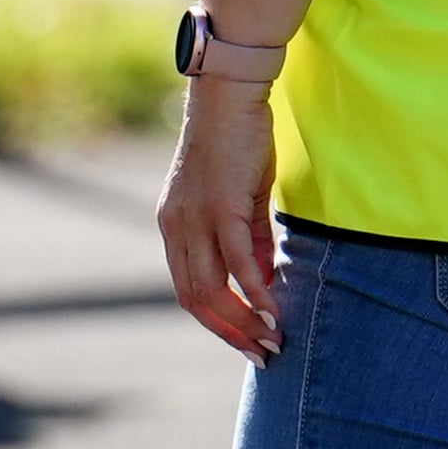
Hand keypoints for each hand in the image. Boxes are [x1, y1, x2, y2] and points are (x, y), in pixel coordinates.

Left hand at [157, 72, 283, 358]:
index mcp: (174, 227)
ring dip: (243, 321)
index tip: (246, 342)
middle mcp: (176, 228)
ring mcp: (195, 218)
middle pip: (196, 299)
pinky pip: (236, 261)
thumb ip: (248, 241)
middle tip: (264, 353)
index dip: (217, 322)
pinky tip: (273, 311)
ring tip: (273, 340)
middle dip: (231, 332)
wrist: (229, 95)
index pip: (188, 290)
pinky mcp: (220, 206)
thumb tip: (262, 282)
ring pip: (212, 288)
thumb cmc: (237, 143)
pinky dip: (255, 291)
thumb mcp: (239, 199)